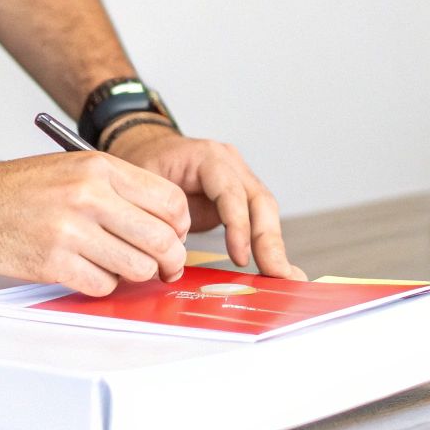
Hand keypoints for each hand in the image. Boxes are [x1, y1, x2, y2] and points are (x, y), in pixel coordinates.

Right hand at [0, 153, 191, 296]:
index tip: (173, 237)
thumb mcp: (74, 168)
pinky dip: (103, 285)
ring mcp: (70, 230)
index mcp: (99, 167)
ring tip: (118, 267)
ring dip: (134, 275)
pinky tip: (89, 272)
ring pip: (137, 267)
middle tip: (164, 267)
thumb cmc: (19, 188)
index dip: (180, 227)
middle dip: (170, 260)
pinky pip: (103, 285)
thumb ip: (119, 189)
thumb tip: (166, 223)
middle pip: (162, 239)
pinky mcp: (53, 262)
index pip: (170, 202)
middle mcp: (89, 195)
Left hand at [105, 124, 306, 280]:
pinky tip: (276, 271)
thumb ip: (156, 215)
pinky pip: (259, 222)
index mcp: (207, 156)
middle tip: (278, 275)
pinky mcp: (241, 200)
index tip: (240, 258)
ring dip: (274, 248)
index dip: (238, 225)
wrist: (149, 150)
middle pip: (260, 202)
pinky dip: (266, 248)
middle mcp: (231, 164)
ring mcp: (240, 180)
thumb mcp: (142, 184)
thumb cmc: (144, 165)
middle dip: (269, 242)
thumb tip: (168, 260)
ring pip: (266, 214)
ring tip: (287, 279)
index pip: (231, 191)